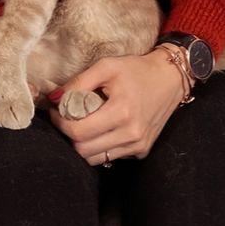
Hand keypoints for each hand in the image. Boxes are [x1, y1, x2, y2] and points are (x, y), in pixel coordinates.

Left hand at [48, 49, 187, 164]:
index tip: (55, 111)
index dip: (60, 122)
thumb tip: (54, 98)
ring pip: (95, 158)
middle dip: (69, 135)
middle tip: (66, 118)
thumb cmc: (136, 70)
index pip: (79, 131)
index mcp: (121, 112)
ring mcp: (138, 146)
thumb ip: (79, 82)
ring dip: (82, 143)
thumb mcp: (106, 66)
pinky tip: (101, 127)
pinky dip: (99, 146)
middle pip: (84, 150)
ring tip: (82, 122)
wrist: (169, 78)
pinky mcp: (142, 150)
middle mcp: (131, 134)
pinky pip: (111, 156)